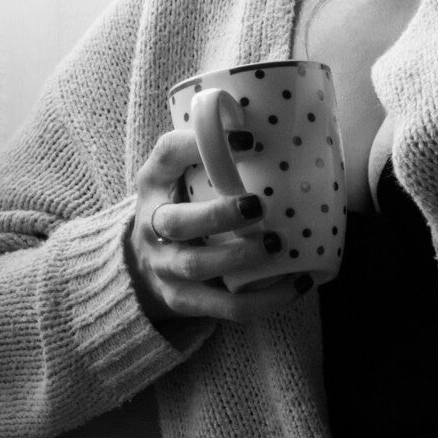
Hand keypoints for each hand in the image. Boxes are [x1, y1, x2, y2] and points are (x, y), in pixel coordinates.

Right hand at [124, 123, 311, 332]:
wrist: (139, 268)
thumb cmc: (179, 209)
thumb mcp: (180, 178)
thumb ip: (213, 157)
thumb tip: (282, 130)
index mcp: (153, 184)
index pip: (166, 155)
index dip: (199, 144)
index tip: (248, 137)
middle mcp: (152, 226)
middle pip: (178, 222)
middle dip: (219, 215)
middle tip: (258, 205)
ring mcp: (165, 268)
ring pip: (198, 266)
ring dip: (240, 256)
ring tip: (277, 243)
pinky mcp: (184, 301)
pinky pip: (226, 307)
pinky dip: (265, 301)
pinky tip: (297, 285)